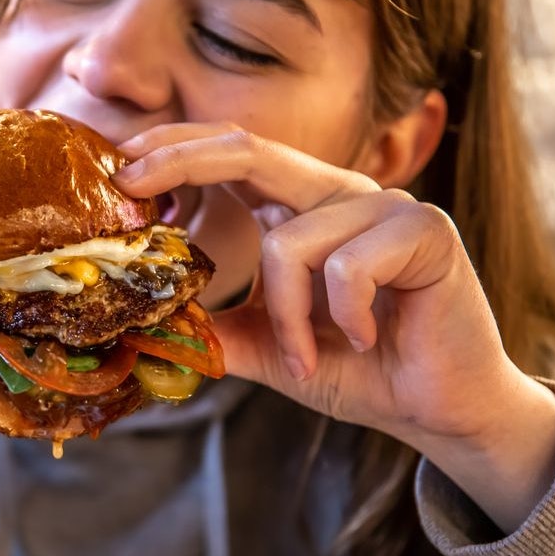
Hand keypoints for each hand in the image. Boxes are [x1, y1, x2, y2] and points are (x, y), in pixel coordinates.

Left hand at [115, 124, 554, 530]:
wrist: (437, 408)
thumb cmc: (358, 368)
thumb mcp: (269, 348)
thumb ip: (218, 329)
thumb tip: (149, 323)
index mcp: (300, 207)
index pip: (229, 155)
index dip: (172, 151)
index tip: (117, 170)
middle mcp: (337, 192)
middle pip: (248, 147)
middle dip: (179, 161)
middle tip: (129, 186)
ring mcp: (383, 205)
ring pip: (290, 242)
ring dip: (284, 316)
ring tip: (305, 358)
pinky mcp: (425, 230)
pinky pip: (346, 267)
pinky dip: (339, 316)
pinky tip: (364, 338)